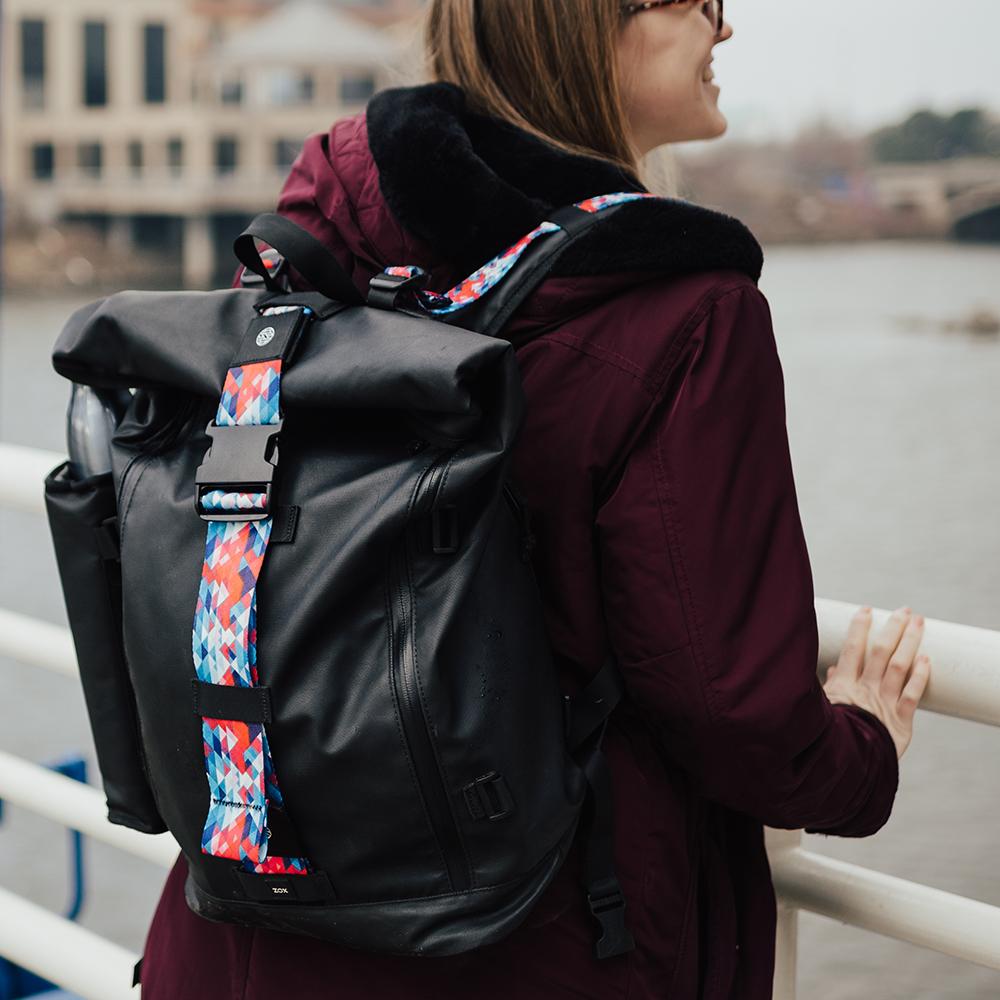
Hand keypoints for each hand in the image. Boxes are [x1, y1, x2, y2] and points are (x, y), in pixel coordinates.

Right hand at [823, 606, 931, 759]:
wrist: (845, 764)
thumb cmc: (829, 735)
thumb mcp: (821, 708)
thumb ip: (829, 687)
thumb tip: (832, 668)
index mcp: (843, 686)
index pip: (853, 650)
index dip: (859, 628)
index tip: (866, 610)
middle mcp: (865, 690)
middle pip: (881, 652)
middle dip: (893, 629)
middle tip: (903, 611)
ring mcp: (884, 704)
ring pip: (900, 666)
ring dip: (910, 642)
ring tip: (918, 623)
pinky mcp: (900, 721)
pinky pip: (913, 694)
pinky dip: (920, 676)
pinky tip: (926, 659)